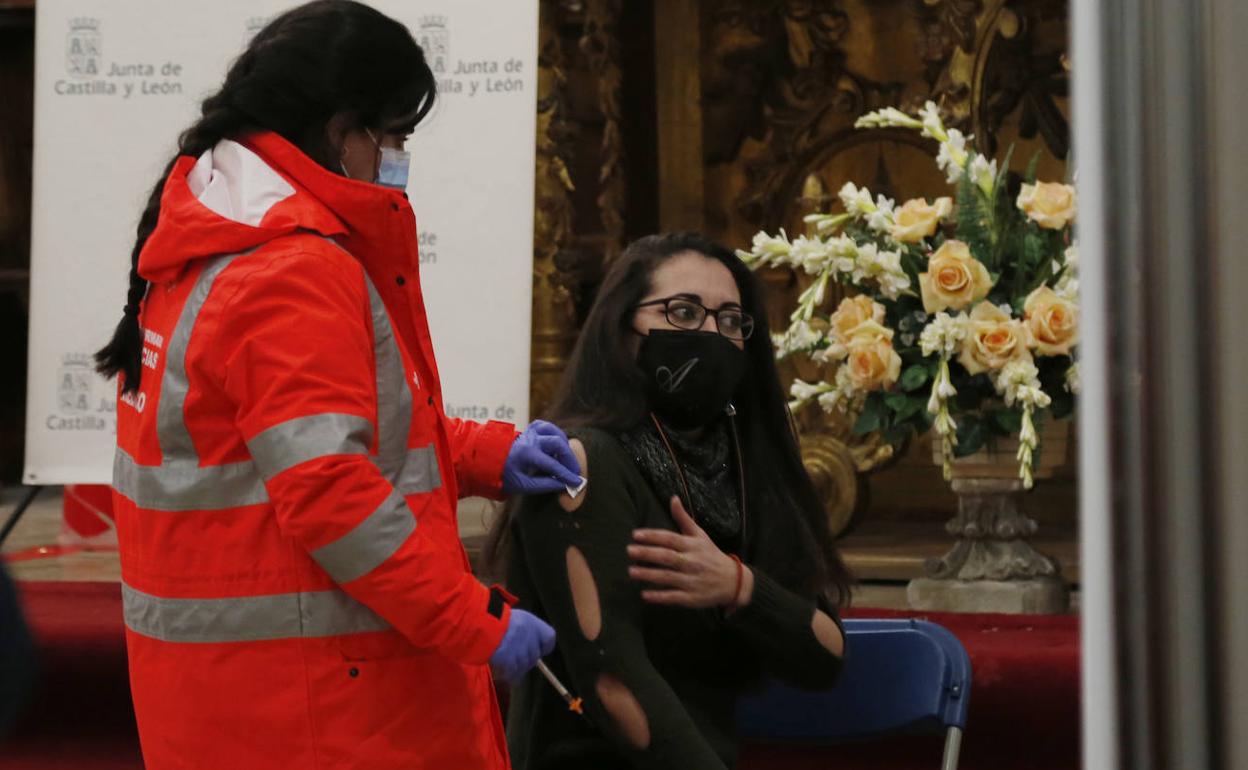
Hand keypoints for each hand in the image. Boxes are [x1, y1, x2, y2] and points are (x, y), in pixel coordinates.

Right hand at [490, 608, 555, 682]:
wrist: (480, 623)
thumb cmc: (494, 618)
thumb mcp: (514, 619)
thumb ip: (524, 631)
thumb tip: (529, 648)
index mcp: (532, 623)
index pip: (550, 638)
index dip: (543, 646)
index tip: (537, 649)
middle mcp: (530, 637)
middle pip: (534, 657)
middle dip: (525, 660)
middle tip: (512, 657)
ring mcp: (520, 650)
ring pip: (522, 667)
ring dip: (514, 668)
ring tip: (502, 663)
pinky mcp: (510, 661)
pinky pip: (511, 674)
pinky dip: (506, 675)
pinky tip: (498, 670)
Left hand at [502, 421, 582, 494]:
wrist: (490, 461)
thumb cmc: (505, 475)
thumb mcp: (523, 485)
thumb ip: (545, 485)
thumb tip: (564, 484)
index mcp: (526, 454)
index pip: (552, 464)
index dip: (566, 474)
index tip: (576, 482)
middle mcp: (530, 439)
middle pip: (558, 443)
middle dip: (569, 458)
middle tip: (574, 471)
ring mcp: (531, 431)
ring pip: (555, 431)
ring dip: (565, 445)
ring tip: (567, 460)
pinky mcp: (531, 428)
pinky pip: (548, 427)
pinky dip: (556, 434)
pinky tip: (558, 445)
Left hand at [628, 496, 753, 609]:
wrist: (733, 582)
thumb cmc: (711, 555)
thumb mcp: (700, 535)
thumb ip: (683, 518)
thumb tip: (673, 498)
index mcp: (692, 546)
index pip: (670, 538)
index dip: (653, 536)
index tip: (635, 535)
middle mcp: (692, 562)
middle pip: (667, 557)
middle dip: (647, 553)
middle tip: (629, 551)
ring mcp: (692, 581)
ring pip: (668, 577)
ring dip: (649, 574)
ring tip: (631, 571)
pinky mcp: (691, 598)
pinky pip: (674, 597)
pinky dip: (659, 596)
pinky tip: (644, 594)